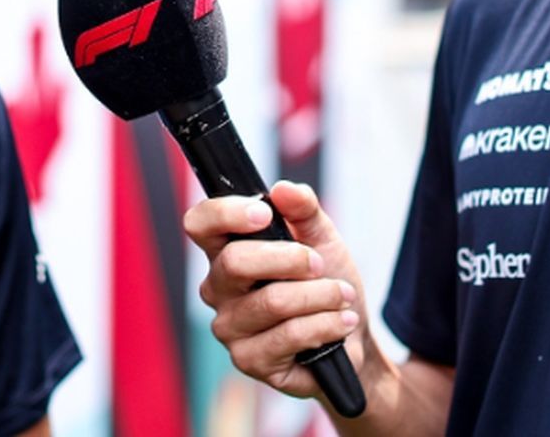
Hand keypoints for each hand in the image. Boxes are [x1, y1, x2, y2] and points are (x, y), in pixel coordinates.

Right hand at [183, 181, 367, 399]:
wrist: (350, 335)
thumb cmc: (326, 283)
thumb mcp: (322, 238)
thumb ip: (304, 210)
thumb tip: (283, 189)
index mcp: (225, 251)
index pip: (200, 224)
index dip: (225, 214)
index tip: (264, 214)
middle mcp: (218, 289)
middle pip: (235, 261)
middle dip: (289, 258)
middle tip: (320, 264)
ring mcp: (229, 327)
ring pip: (272, 300)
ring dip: (319, 295)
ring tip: (342, 296)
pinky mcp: (248, 359)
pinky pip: (289, 335)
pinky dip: (325, 324)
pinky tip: (341, 322)